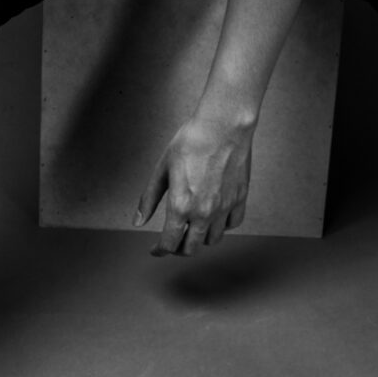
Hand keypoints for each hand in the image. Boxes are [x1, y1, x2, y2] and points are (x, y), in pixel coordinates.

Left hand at [133, 109, 253, 256]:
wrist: (222, 126)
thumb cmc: (191, 141)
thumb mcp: (162, 169)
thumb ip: (149, 199)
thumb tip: (138, 221)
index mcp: (181, 206)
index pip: (169, 243)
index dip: (159, 250)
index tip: (156, 248)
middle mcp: (204, 212)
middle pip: (190, 248)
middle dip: (178, 248)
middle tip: (173, 239)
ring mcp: (224, 208)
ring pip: (212, 240)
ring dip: (199, 238)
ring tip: (192, 227)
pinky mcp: (239, 199)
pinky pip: (232, 224)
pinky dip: (222, 226)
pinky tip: (214, 216)